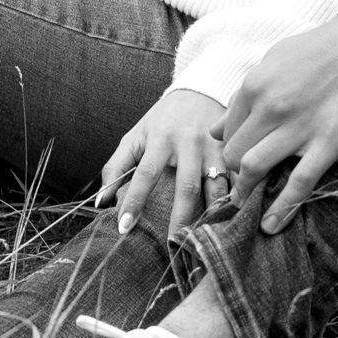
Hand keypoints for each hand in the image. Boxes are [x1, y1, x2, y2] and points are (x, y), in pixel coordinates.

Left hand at [96, 88, 229, 239]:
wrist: (199, 91)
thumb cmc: (161, 121)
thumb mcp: (135, 136)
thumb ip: (116, 167)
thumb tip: (101, 202)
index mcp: (161, 138)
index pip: (145, 174)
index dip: (134, 201)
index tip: (124, 227)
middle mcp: (189, 143)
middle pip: (186, 186)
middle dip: (180, 218)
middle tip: (173, 246)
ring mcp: (213, 148)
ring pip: (217, 186)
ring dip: (212, 213)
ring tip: (205, 240)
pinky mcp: (232, 153)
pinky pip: (237, 180)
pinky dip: (236, 201)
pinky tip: (231, 220)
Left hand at [217, 2, 337, 232]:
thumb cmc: (322, 51)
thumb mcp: (274, 62)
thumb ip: (245, 96)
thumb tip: (217, 128)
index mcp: (255, 85)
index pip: (227, 131)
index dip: (228, 151)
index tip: (234, 165)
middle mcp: (270, 106)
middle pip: (235, 153)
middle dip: (233, 175)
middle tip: (239, 189)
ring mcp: (299, 126)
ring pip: (255, 168)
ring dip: (246, 192)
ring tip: (246, 207)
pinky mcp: (329, 143)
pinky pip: (299, 183)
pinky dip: (282, 208)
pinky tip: (272, 225)